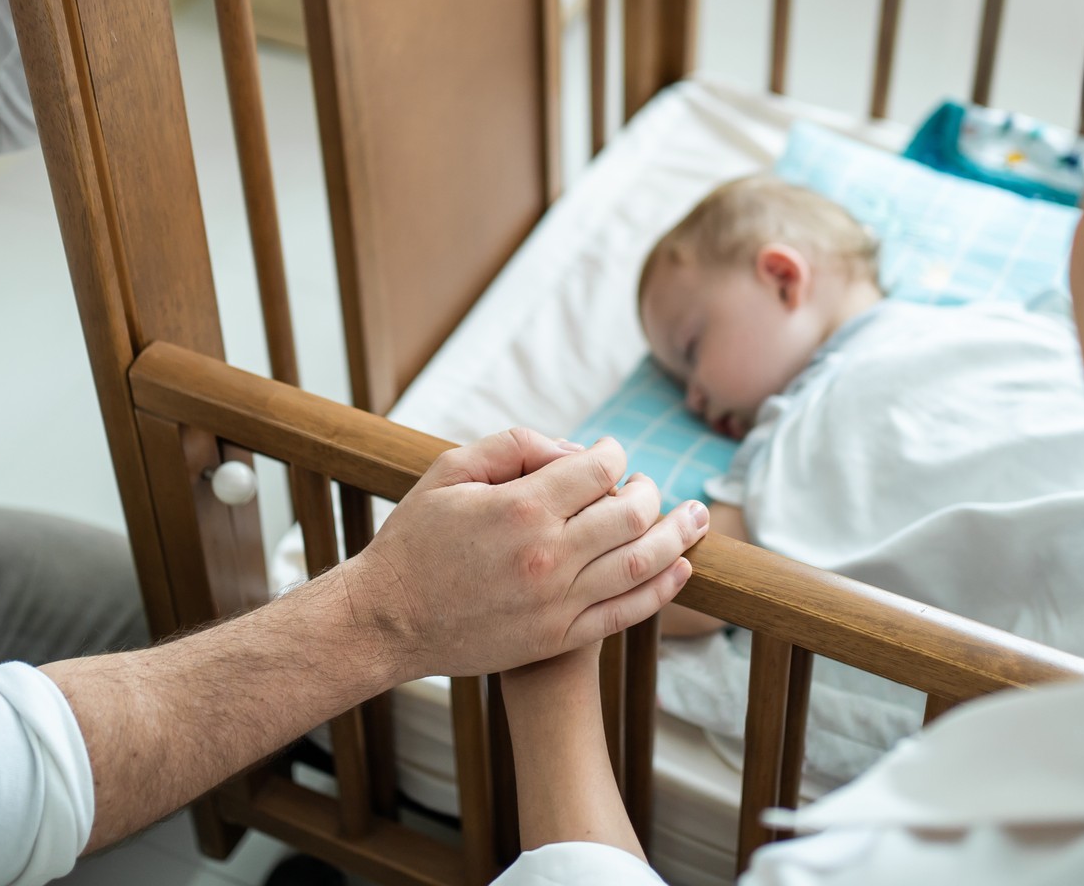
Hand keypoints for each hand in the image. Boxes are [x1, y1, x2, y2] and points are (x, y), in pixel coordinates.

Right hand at [345, 433, 706, 681]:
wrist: (388, 620)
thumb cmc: (415, 540)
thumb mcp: (448, 471)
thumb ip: (512, 446)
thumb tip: (571, 450)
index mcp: (521, 508)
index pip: (598, 470)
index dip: (612, 455)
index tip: (609, 455)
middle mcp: (548, 556)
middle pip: (632, 513)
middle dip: (649, 491)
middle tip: (646, 484)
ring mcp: (558, 602)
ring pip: (642, 562)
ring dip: (678, 535)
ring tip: (695, 517)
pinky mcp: (559, 637)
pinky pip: (628, 612)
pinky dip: (663, 587)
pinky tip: (681, 567)